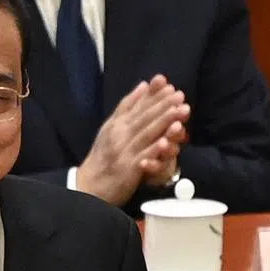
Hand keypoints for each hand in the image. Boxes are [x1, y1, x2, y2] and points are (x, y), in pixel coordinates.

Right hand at [77, 74, 190, 204]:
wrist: (89, 186)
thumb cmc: (103, 156)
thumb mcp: (110, 127)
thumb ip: (127, 106)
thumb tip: (144, 84)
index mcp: (117, 124)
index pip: (137, 106)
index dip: (153, 96)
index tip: (168, 84)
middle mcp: (119, 135)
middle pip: (144, 118)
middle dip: (163, 105)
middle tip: (179, 95)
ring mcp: (124, 151)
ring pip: (146, 134)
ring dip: (164, 122)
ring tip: (180, 111)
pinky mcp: (128, 168)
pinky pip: (143, 157)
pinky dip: (154, 149)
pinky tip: (166, 142)